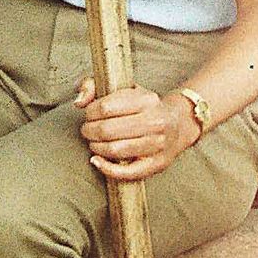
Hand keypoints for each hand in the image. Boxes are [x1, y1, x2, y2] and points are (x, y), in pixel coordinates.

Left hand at [74, 76, 199, 180]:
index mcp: (146, 100)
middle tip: (87, 130)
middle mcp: (155, 121)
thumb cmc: (143, 107)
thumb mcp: (123, 88)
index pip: (105, 107)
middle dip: (89, 131)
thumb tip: (79, 102)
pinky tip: (97, 161)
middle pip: (107, 130)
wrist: (178, 123)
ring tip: (94, 142)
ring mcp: (158, 144)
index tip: (88, 114)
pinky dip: (106, 168)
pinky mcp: (157, 164)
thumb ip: (94, 86)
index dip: (89, 112)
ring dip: (96, 147)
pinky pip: (127, 172)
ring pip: (115, 150)